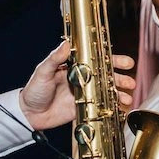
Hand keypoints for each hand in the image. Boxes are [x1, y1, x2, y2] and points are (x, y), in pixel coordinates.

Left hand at [19, 40, 136, 129]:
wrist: (28, 114)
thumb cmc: (33, 91)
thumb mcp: (42, 72)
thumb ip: (55, 58)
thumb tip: (66, 44)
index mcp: (74, 66)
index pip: (96, 60)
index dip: (111, 60)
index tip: (125, 61)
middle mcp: (82, 78)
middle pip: (106, 75)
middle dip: (120, 78)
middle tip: (130, 80)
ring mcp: (84, 93)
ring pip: (106, 91)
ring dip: (118, 93)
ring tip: (127, 97)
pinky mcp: (83, 107)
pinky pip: (101, 106)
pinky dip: (111, 107)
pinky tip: (120, 108)